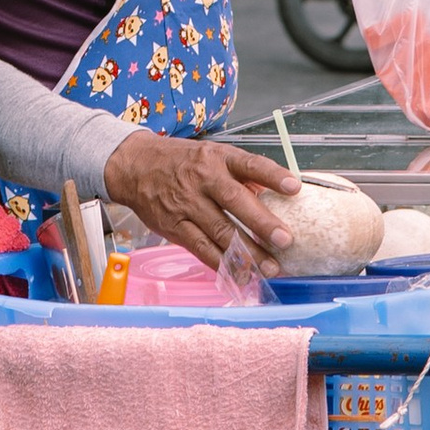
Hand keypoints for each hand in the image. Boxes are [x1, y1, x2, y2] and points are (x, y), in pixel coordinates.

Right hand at [102, 129, 301, 264]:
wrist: (135, 166)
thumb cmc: (181, 161)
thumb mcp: (212, 154)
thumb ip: (241, 173)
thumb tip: (275, 192)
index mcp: (217, 158)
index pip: (249, 164)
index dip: (273, 176)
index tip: (295, 187)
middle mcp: (202, 179)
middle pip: (235, 201)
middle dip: (262, 223)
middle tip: (285, 240)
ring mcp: (186, 205)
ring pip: (220, 232)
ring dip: (248, 252)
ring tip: (270, 267)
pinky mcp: (174, 227)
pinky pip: (201, 249)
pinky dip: (222, 264)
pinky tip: (241, 274)